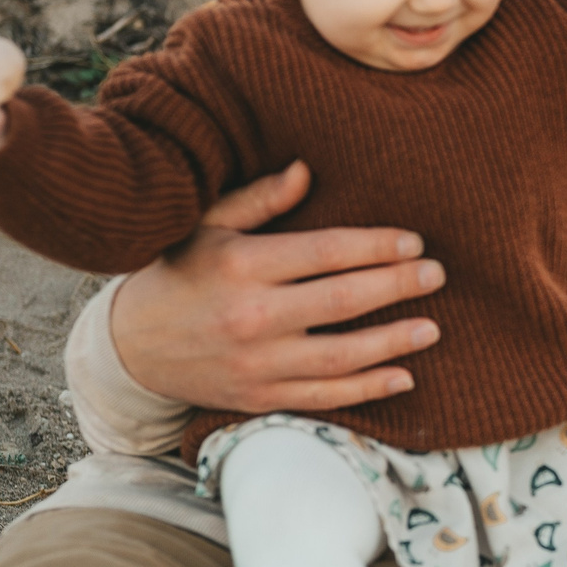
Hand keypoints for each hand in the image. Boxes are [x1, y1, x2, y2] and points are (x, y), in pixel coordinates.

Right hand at [109, 162, 446, 413]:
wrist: (130, 348)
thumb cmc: (179, 274)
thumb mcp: (208, 226)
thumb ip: (260, 200)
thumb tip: (307, 170)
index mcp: (242, 265)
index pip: (325, 253)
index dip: (376, 246)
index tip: (413, 242)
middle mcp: (251, 316)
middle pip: (342, 301)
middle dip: (397, 286)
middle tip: (436, 275)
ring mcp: (257, 363)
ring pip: (341, 356)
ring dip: (393, 342)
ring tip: (432, 328)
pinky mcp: (259, 397)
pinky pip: (324, 396)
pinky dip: (368, 389)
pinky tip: (403, 375)